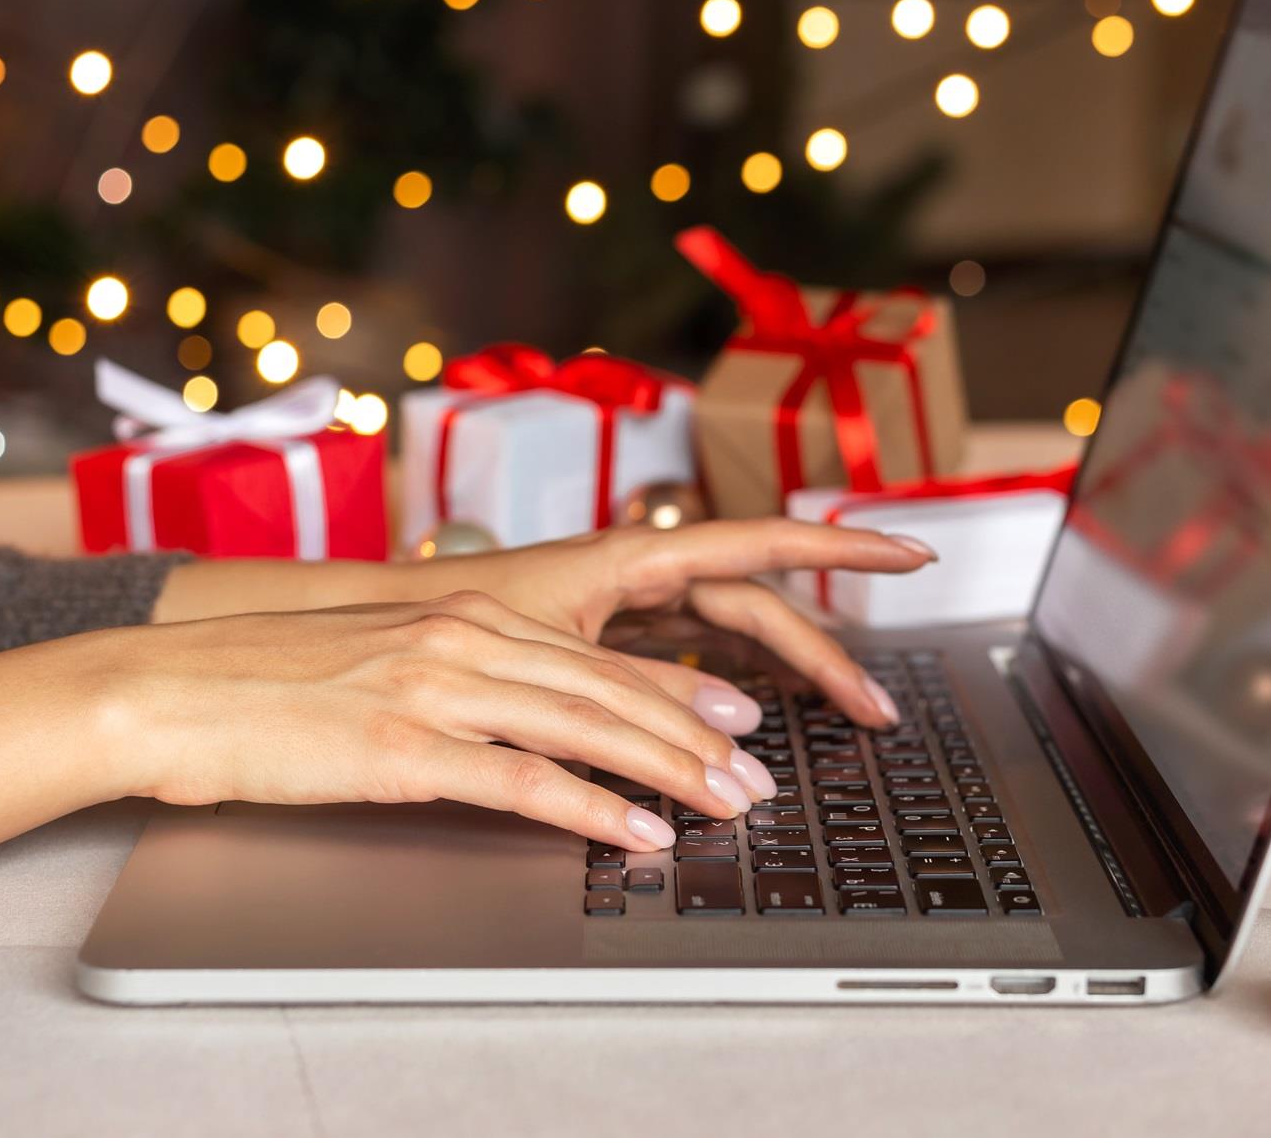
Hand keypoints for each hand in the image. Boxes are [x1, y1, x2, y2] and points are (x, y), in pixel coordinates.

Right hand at [124, 591, 800, 843]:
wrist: (164, 690)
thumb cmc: (264, 684)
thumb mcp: (382, 662)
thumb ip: (457, 678)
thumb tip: (520, 723)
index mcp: (462, 612)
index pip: (598, 658)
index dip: (679, 692)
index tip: (734, 721)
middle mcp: (462, 637)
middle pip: (611, 689)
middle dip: (697, 738)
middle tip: (755, 775)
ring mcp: (434, 689)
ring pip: (585, 727)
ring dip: (670, 772)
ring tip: (725, 806)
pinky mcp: (401, 747)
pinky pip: (521, 780)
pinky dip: (593, 809)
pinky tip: (637, 832)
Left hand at [433, 521, 936, 727]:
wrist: (357, 632)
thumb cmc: (432, 622)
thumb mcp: (546, 656)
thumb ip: (637, 688)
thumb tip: (729, 725)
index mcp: (630, 555)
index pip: (761, 545)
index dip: (842, 549)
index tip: (913, 552)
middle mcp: (636, 573)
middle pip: (759, 608)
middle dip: (827, 654)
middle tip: (880, 709)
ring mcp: (624, 607)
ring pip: (730, 638)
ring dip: (788, 677)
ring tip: (843, 718)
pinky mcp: (602, 643)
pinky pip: (690, 660)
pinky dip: (730, 688)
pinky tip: (758, 718)